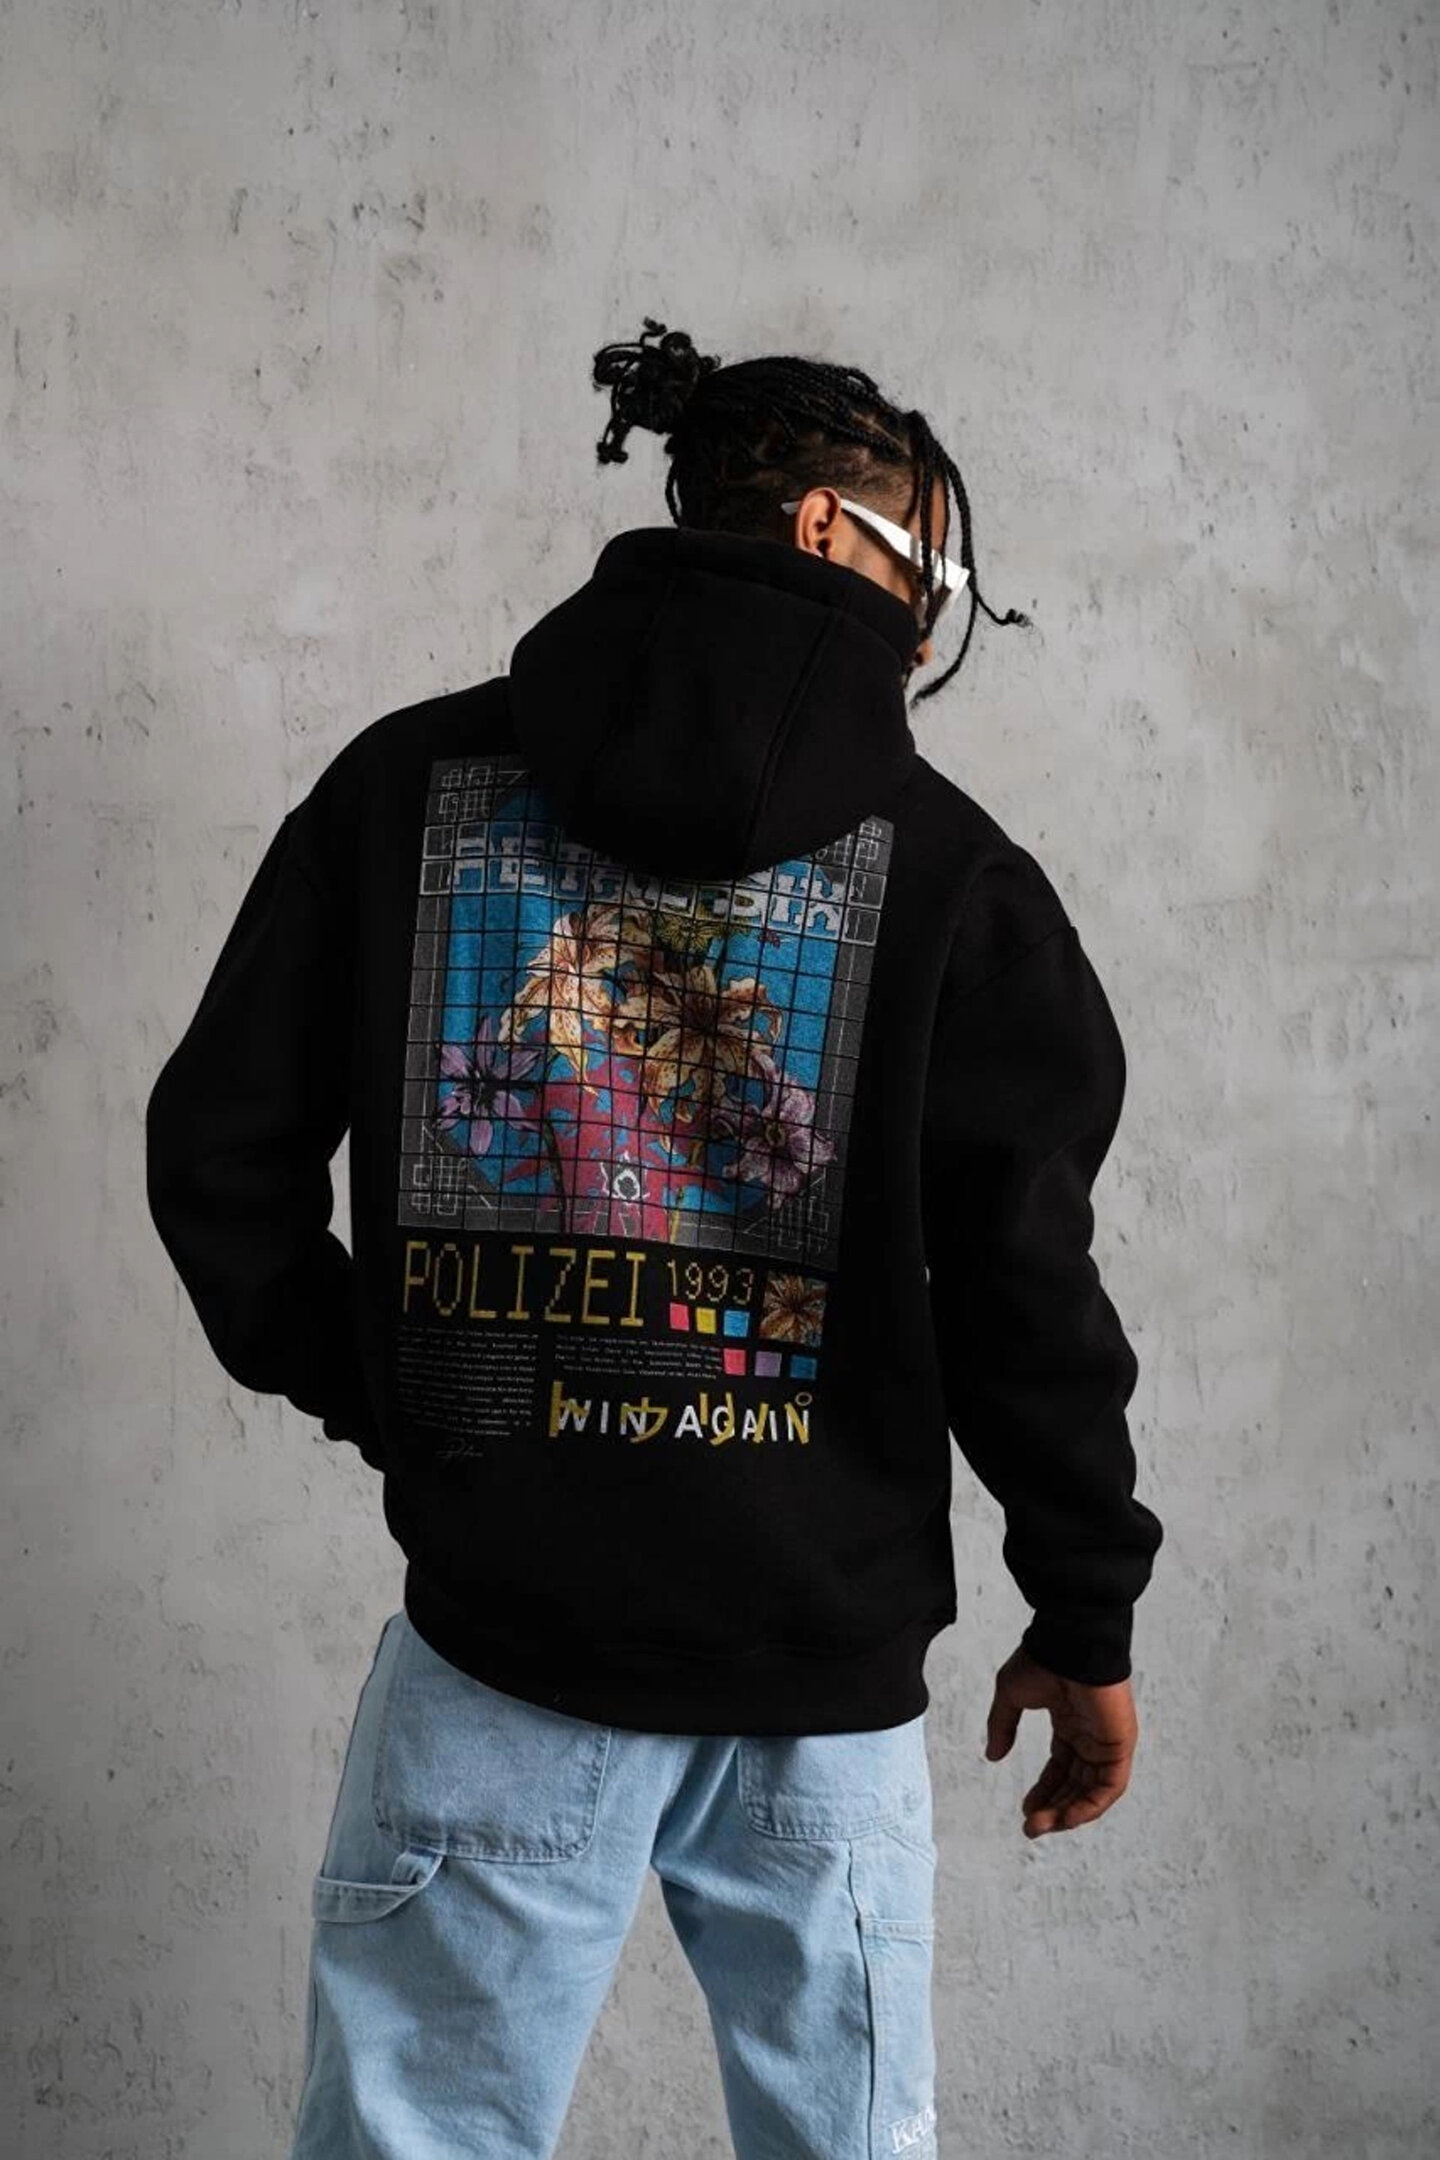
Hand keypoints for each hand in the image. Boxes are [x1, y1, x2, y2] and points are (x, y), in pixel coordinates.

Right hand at [983, 1644, 1138, 1838]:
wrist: (1070, 1643)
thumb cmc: (1042, 1659)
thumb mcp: (1011, 1695)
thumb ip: (1003, 1726)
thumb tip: (992, 1755)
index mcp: (1070, 1722)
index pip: (1060, 1766)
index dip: (1044, 1790)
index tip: (1026, 1809)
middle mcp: (1090, 1735)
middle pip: (1075, 1783)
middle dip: (1053, 1808)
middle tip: (1031, 1827)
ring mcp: (1106, 1741)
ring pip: (1092, 1790)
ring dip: (1068, 1813)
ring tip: (1042, 1827)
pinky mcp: (1119, 1745)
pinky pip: (1110, 1786)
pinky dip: (1090, 1806)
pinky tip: (1068, 1819)